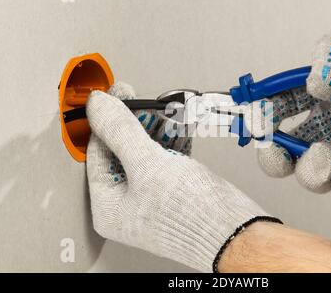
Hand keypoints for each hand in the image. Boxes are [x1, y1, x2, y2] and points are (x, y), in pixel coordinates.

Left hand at [86, 82, 278, 271]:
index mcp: (108, 206)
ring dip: (156, 127)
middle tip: (140, 99)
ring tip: (165, 108)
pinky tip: (178, 123)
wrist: (234, 232)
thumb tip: (98, 106)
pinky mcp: (172, 187)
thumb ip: (121, 131)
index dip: (105, 122)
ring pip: (146, 150)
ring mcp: (150, 194)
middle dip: (135, 122)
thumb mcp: (148, 165)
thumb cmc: (191, 216)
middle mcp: (126, 201)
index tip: (114, 97)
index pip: (97, 153)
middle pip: (121, 149)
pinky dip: (172, 138)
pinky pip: (165, 155)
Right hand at [249, 11, 330, 200]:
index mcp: (327, 94)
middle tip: (274, 150)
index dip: (260, 115)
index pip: (280, 108)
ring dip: (311, 170)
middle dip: (272, 157)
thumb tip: (313, 90)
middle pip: (287, 153)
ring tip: (329, 150)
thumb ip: (330, 50)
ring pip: (314, 178)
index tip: (251, 116)